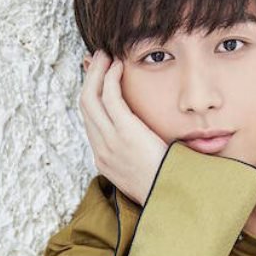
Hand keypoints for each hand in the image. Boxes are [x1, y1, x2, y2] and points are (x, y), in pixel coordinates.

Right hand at [79, 49, 167, 206]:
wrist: (170, 199)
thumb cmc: (165, 185)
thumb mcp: (144, 172)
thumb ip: (139, 156)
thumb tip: (147, 142)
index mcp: (104, 159)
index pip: (89, 120)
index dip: (90, 95)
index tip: (96, 80)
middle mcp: (102, 149)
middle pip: (85, 105)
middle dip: (89, 78)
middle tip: (98, 59)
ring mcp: (110, 141)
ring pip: (91, 98)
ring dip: (97, 73)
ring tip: (106, 56)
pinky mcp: (125, 133)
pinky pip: (110, 98)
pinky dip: (111, 79)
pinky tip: (118, 67)